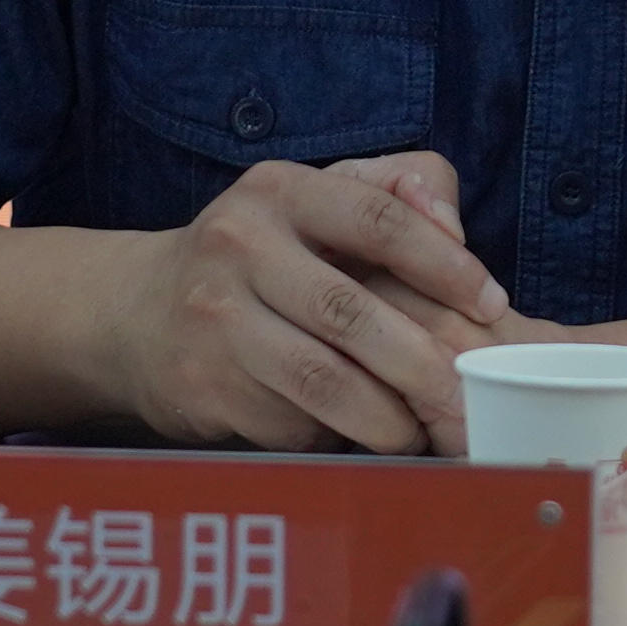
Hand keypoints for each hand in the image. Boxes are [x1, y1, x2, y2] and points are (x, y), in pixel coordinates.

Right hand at [92, 153, 512, 452]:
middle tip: (465, 397)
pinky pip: (287, 420)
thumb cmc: (261, 256)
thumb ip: (397, 191)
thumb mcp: (315, 201)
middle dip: (421, 364)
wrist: (135, 314)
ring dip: (383, 417)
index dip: (444, 264)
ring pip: (322, 380)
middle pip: (351, 312)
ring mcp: (213, 317)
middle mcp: (238, 245)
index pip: (379, 219)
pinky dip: (330, 434)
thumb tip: (454, 225)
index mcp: (280, 191)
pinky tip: (348, 434)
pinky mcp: (200, 383)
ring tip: (416, 431)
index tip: (491, 304)